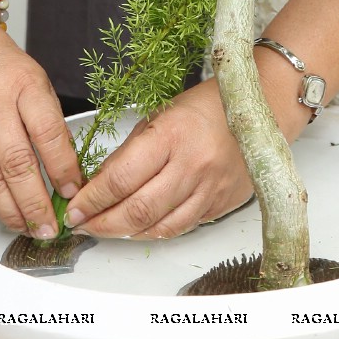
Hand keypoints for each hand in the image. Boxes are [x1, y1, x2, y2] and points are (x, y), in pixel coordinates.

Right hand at [0, 0, 83, 238]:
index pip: (47, 133)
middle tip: (51, 227)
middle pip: (16, 164)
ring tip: (29, 228)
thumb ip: (47, 120)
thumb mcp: (34, 78)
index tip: (74, 190)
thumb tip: (65, 169)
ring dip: (11, 211)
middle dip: (36, 204)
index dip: (63, 168)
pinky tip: (4, 208)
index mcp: (22, 84)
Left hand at [64, 78, 256, 240]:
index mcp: (172, 135)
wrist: (263, 108)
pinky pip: (181, 227)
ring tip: (105, 228)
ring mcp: (210, 189)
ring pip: (159, 228)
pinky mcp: (221, 205)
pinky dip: (154, 231)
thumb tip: (99, 184)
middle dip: (102, 223)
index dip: (93, 198)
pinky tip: (139, 226)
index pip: (121, 178)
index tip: (74, 207)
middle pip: (138, 210)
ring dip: (125, 233)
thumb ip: (131, 151)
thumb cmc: (209, 105)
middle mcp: (192, 165)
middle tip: (82, 225)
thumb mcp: (161, 115)